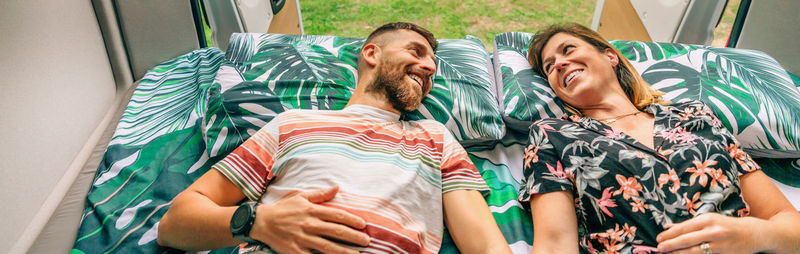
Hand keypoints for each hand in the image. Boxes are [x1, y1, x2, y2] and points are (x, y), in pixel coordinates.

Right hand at [249, 186, 369, 253]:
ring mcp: (303, 239)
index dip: (351, 219)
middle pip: (336, 231)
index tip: (363, 224)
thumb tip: (337, 187)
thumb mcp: (301, 196)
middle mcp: (310, 224)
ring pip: (328, 246)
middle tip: (367, 241)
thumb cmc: (283, 208)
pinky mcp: (296, 251)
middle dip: (353, 236)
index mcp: (312, 210)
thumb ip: (320, 194)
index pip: (337, 215)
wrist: (261, 222)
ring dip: (344, 251)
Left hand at [656, 213, 759, 252]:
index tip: (658, 239)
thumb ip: (689, 224)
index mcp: (707, 220)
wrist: (753, 233)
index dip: (669, 234)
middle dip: (670, 245)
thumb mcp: (708, 220)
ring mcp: (720, 245)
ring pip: (694, 252)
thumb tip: (668, 226)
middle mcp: (713, 231)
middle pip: (686, 240)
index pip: (683, 228)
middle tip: (659, 249)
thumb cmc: (726, 225)